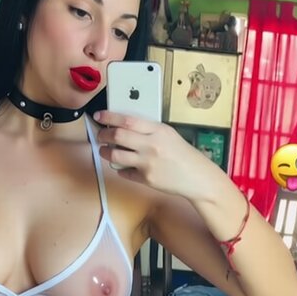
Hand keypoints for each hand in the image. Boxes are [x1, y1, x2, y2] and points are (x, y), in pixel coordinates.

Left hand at [94, 110, 216, 199]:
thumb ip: (149, 130)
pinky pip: (124, 172)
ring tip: (105, 150)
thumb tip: (125, 126)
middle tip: (100, 135)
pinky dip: (120, 169)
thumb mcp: (169, 134)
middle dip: (104, 134)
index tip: (99, 115)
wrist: (197, 177)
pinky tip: (122, 166)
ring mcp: (147, 163)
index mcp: (158, 130)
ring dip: (106, 152)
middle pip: (118, 136)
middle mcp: (151, 145)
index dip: (109, 117)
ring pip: (116, 155)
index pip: (127, 120)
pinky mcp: (146, 179)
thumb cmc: (183, 155)